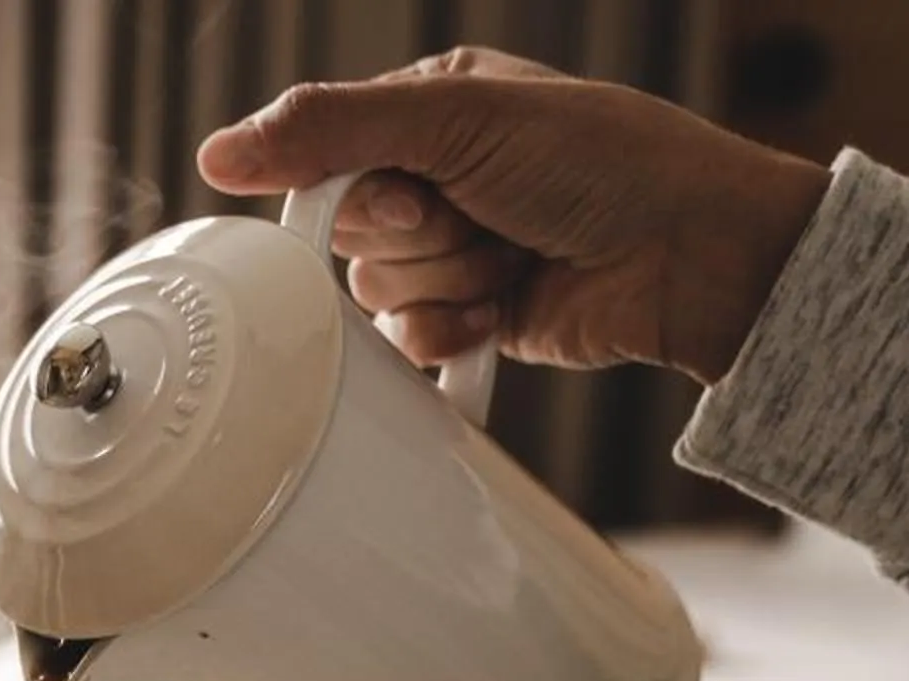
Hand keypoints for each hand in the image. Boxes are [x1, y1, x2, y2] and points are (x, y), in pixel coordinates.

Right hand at [197, 48, 827, 382]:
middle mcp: (438, 177)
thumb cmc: (603, 163)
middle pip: (349, 234)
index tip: (415, 191)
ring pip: (376, 294)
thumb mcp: (458, 116)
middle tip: (484, 218)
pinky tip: (505, 308)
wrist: (691, 256)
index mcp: (430, 109)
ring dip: (444, 283)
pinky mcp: (477, 316)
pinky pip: (410, 342)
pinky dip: (452, 333)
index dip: (358, 191)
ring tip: (511, 259)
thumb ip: (331, 128)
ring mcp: (458, 250)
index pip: (328, 158)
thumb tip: (216, 151)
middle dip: (417, 238)